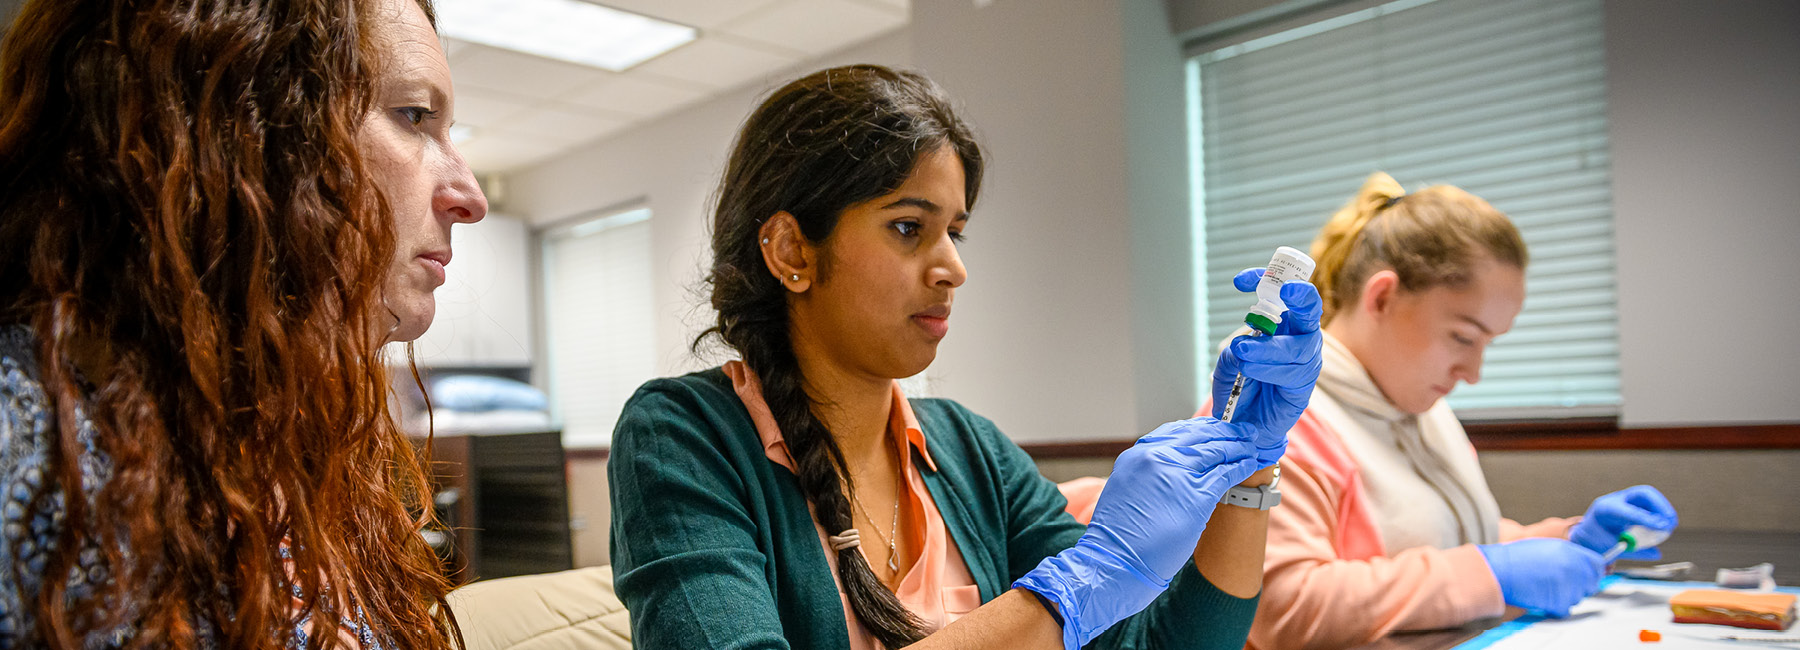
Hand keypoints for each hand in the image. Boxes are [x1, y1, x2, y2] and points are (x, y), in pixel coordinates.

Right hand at [1013, 418, 1258, 648]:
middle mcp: (1156, 457)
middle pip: (1200, 435)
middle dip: (1226, 432)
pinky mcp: (1195, 497)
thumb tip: (1175, 468)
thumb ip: (1150, 472)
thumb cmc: (1120, 535)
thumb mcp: (1127, 489)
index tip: (1218, 429)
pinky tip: (1252, 462)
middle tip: (1244, 432)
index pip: (1178, 431)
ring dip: (1239, 446)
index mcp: (1138, 454)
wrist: (1114, 563)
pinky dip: (1242, 465)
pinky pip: (1226, 473)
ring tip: (1253, 445)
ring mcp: (1176, 475)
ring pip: (1217, 450)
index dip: (1204, 429)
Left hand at [1211, 268, 1322, 466]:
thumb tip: (1245, 345)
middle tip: (1283, 291)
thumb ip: (1237, 349)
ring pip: (1298, 346)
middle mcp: (1300, 337)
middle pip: (1310, 309)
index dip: (1266, 280)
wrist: (1244, 424)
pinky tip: (1251, 372)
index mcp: (1284, 323)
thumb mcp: (1231, 360)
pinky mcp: (1305, 385)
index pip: (1283, 293)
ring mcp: (1306, 360)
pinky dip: (1270, 370)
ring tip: (1242, 354)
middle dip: (1301, 296)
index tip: (1240, 281)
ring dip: (1267, 347)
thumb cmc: (1241, 386)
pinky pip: (1294, 372)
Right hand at [1478, 538, 1605, 617]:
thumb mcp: (1546, 546)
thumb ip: (1568, 552)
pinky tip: (1543, 596)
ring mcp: (1569, 587)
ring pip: (1579, 596)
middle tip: (1562, 582)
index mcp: (1571, 552)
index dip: (1591, 569)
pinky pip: (1566, 609)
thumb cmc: (1516, 557)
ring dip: (1567, 594)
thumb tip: (1580, 560)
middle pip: (1591, 582)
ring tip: (1547, 587)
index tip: (1585, 572)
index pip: (1598, 564)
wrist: (1500, 572)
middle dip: (1581, 583)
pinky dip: (1555, 606)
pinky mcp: (1560, 603)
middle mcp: (1574, 569)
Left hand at [1569, 485, 1677, 560]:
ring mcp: (1625, 499)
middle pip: (1641, 494)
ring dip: (1663, 509)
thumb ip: (1634, 552)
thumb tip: (1656, 553)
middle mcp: (1615, 500)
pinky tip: (1666, 524)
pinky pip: (1650, 502)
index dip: (1642, 518)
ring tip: (1670, 525)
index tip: (1660, 526)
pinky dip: (1661, 512)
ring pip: (1647, 496)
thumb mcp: (1612, 549)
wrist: (1588, 532)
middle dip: (1660, 507)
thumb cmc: (1598, 541)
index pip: (1622, 511)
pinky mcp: (1633, 502)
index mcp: (1603, 511)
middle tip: (1670, 523)